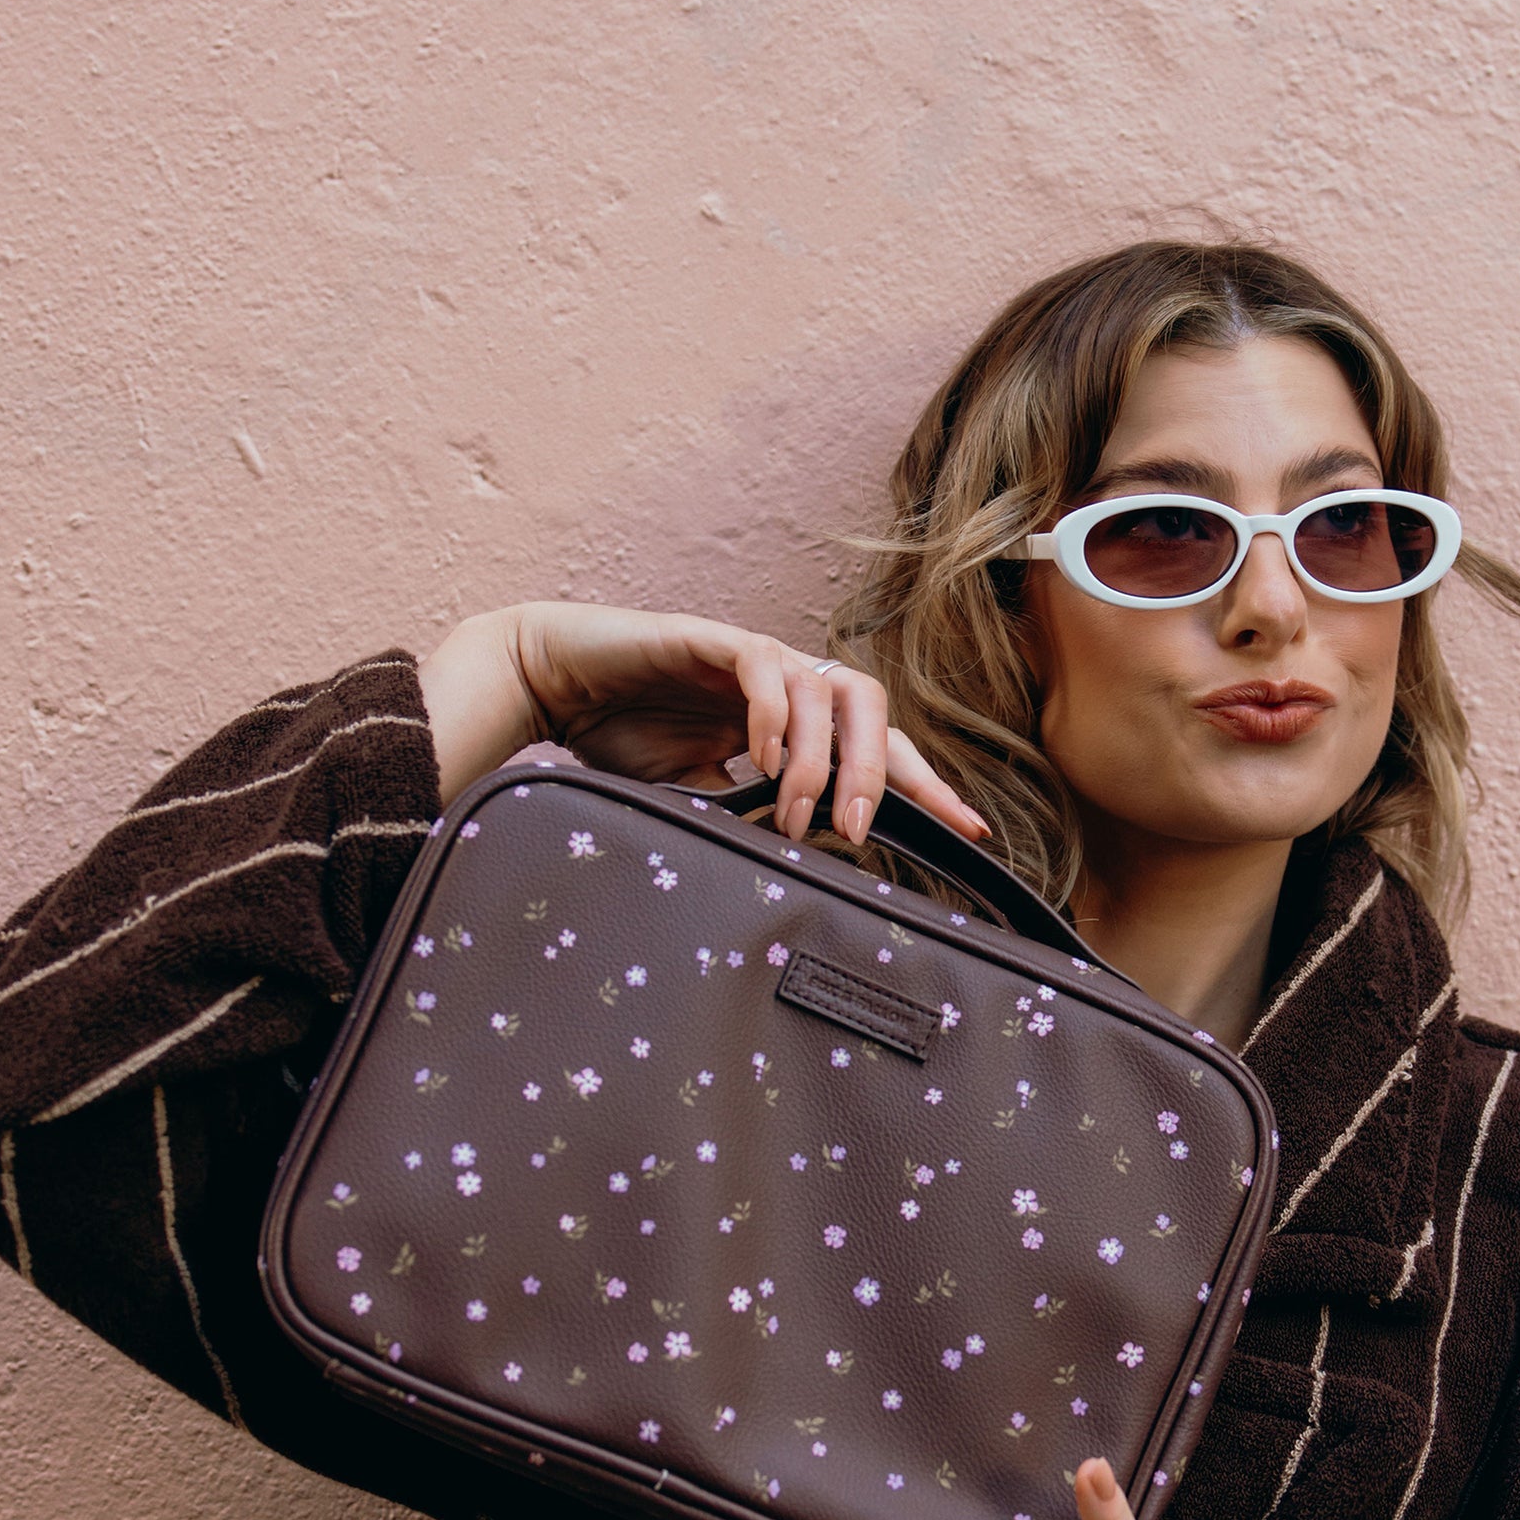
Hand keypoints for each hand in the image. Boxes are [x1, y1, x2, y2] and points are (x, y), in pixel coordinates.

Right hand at [416, 599, 988, 847]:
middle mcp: (786, 688)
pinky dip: (776, 714)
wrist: (548, 688)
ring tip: (799, 813)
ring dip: (823, 760)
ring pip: (831, 690)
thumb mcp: (694, 805)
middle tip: (858, 832)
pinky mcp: (712, 639)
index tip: (972, 832)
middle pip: (873, 711)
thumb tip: (789, 880)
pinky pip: (766, 666)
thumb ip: (744, 827)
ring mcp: (753, 660)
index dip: (926, 788)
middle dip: (882, 773)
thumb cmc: (616, 743)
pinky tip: (761, 759)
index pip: (877, 751)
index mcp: (794, 726)